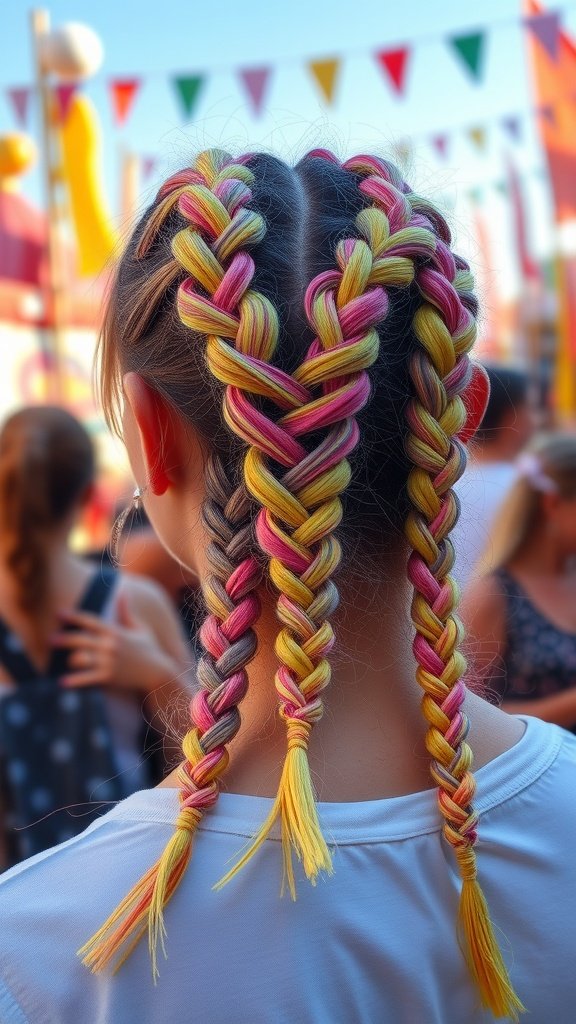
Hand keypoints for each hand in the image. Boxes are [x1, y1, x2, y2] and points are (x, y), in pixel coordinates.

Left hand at [52, 592, 182, 693]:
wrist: (159, 671)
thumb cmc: (150, 648)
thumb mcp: (139, 628)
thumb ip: (126, 611)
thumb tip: (122, 592)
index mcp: (115, 631)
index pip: (90, 621)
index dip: (73, 617)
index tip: (59, 614)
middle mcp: (110, 645)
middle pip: (80, 639)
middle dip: (63, 638)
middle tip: (50, 639)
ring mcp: (108, 661)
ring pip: (80, 658)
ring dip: (70, 659)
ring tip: (62, 661)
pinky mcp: (109, 677)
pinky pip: (87, 678)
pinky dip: (74, 681)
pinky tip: (62, 682)